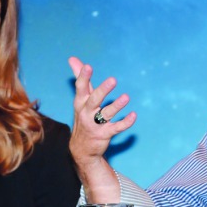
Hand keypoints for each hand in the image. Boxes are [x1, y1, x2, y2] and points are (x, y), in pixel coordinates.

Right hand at [68, 56, 136, 201]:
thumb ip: (80, 78)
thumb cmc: (83, 117)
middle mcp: (86, 113)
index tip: (88, 66)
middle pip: (94, 100)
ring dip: (116, 106)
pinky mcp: (105, 134)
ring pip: (106, 114)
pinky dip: (125, 122)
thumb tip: (72, 58)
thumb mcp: (80, 98)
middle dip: (102, 90)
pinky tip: (134, 116)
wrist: (81, 149)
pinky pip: (116, 128)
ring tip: (126, 97)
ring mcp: (95, 125)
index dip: (83, 77)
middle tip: (113, 80)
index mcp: (81, 102)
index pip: (81, 88)